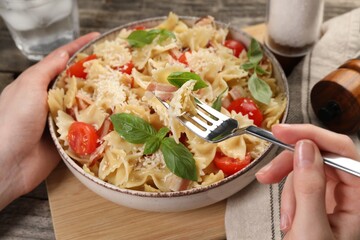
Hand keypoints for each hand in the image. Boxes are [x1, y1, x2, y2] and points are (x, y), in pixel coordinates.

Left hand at [0, 32, 99, 209]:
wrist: (8, 163)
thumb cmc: (13, 120)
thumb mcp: (28, 86)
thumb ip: (47, 70)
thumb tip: (65, 54)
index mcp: (38, 84)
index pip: (62, 60)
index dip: (80, 48)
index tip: (99, 38)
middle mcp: (51, 99)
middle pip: (77, 81)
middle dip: (95, 73)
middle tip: (116, 65)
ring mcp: (61, 118)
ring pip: (84, 103)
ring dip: (100, 98)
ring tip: (120, 87)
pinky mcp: (69, 137)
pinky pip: (87, 126)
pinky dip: (98, 121)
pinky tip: (114, 115)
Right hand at [256, 124, 359, 238]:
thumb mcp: (310, 230)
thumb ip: (310, 187)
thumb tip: (306, 148)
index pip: (342, 152)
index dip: (312, 136)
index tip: (282, 132)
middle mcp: (353, 194)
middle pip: (320, 158)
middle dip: (290, 167)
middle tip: (266, 174)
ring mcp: (337, 199)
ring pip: (307, 172)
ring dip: (287, 190)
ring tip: (285, 218)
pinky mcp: (321, 203)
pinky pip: (301, 187)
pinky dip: (289, 199)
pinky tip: (289, 219)